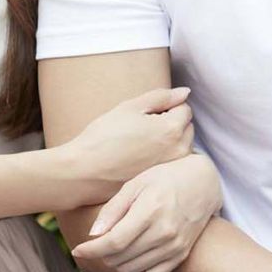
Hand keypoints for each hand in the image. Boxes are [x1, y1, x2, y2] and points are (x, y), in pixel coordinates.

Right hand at [68, 87, 193, 195]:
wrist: (85, 171)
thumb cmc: (104, 137)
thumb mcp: (131, 107)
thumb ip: (162, 97)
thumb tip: (184, 92)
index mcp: (172, 129)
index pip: (184, 108)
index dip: (165, 106)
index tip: (145, 113)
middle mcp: (179, 151)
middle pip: (187, 127)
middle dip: (172, 122)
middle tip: (143, 126)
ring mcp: (172, 168)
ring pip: (182, 144)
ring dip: (170, 139)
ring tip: (141, 142)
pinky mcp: (163, 179)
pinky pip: (172, 161)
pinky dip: (163, 155)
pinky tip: (141, 156)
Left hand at [72, 153, 222, 271]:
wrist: (202, 183)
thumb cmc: (164, 178)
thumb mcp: (136, 183)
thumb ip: (113, 209)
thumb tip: (93, 234)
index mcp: (151, 210)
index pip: (114, 242)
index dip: (91, 250)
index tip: (77, 250)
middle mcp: (165, 232)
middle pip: (121, 258)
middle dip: (101, 254)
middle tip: (97, 242)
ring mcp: (175, 247)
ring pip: (132, 270)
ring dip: (115, 264)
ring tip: (113, 249)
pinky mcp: (181, 256)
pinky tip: (129, 260)